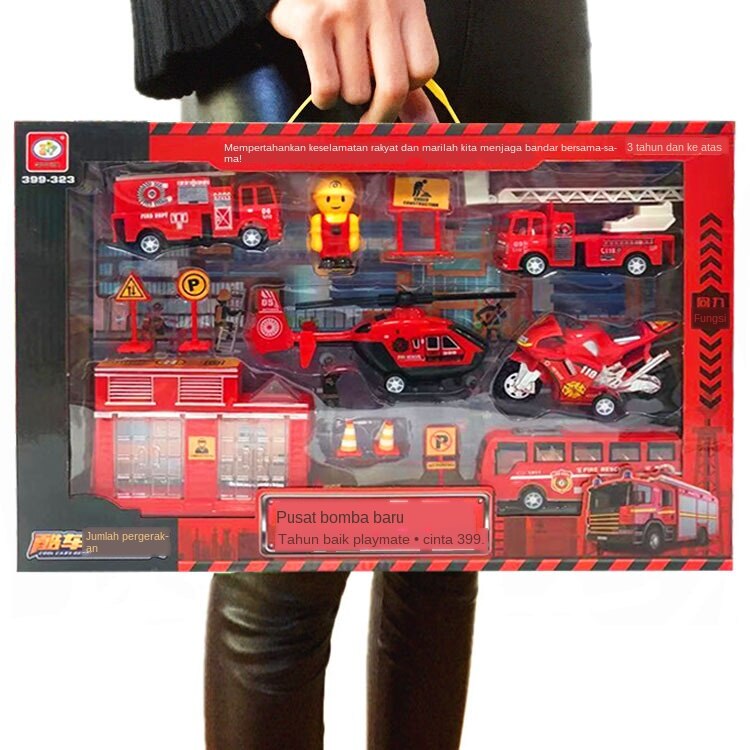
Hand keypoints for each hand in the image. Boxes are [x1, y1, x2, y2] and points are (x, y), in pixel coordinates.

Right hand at [269, 0, 439, 122]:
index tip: (391, 89)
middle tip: (368, 119)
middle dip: (379, 115)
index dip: (408, 89)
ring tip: (340, 76)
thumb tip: (425, 123)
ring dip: (346, 96)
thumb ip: (408, 71)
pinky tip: (323, 85)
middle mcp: (381, 4)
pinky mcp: (312, 23)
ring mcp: (345, 12)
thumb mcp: (388, 22)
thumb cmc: (351, 1)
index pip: (424, 69)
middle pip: (393, 88)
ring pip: (356, 92)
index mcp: (407, 3)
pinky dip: (323, 98)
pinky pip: (327, 87)